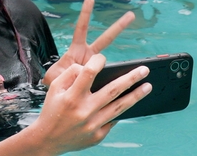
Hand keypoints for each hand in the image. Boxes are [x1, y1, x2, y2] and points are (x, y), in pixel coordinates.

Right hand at [22, 53, 151, 154]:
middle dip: (131, 78)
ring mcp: (93, 125)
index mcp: (72, 97)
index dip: (97, 61)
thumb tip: (90, 67)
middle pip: (112, 90)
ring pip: (119, 107)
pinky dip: (121, 111)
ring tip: (148, 86)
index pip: (88, 73)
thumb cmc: (52, 109)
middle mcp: (84, 111)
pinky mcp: (98, 136)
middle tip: (144, 70)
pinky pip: (113, 120)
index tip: (103, 58)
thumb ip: (71, 74)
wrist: (48, 139)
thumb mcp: (54, 88)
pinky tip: (130, 102)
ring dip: (135, 95)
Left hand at [43, 0, 133, 86]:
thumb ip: (62, 73)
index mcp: (76, 50)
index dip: (86, 14)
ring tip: (141, 61)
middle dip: (119, 26)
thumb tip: (81, 72)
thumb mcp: (54, 77)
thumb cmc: (56, 84)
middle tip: (132, 14)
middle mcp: (89, 56)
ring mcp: (96, 66)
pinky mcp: (100, 78)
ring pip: (110, 60)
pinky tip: (119, 88)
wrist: (60, 98)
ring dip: (124, 64)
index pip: (81, 28)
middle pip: (106, 38)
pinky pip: (107, 78)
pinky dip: (110, 84)